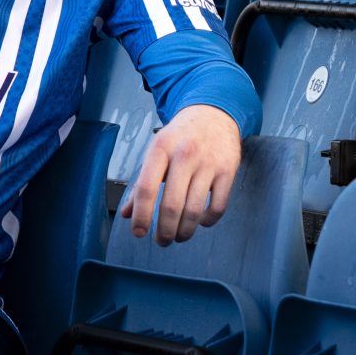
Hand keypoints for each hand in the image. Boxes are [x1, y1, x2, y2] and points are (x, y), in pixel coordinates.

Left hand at [119, 104, 240, 246]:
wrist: (213, 113)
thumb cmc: (180, 137)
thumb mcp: (156, 151)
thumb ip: (141, 183)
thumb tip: (127, 214)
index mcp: (161, 148)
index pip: (146, 188)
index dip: (141, 216)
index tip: (139, 233)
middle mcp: (185, 154)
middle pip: (172, 205)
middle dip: (164, 231)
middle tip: (161, 241)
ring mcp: (208, 163)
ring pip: (195, 210)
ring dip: (185, 231)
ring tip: (178, 236)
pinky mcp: (228, 170)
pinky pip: (218, 206)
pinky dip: (207, 221)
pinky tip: (200, 222)